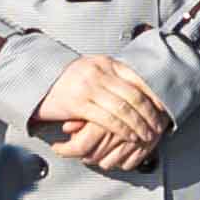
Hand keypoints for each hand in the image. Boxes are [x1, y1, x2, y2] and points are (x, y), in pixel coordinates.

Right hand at [35, 52, 171, 174]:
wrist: (34, 78)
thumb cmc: (65, 79)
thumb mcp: (92, 70)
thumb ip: (112, 77)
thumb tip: (140, 90)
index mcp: (105, 63)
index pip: (138, 77)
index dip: (154, 93)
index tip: (165, 107)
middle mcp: (99, 72)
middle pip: (134, 95)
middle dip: (150, 114)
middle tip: (159, 126)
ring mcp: (88, 87)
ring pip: (124, 108)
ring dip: (139, 124)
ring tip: (147, 135)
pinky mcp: (78, 103)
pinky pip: (108, 119)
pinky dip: (123, 130)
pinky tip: (130, 136)